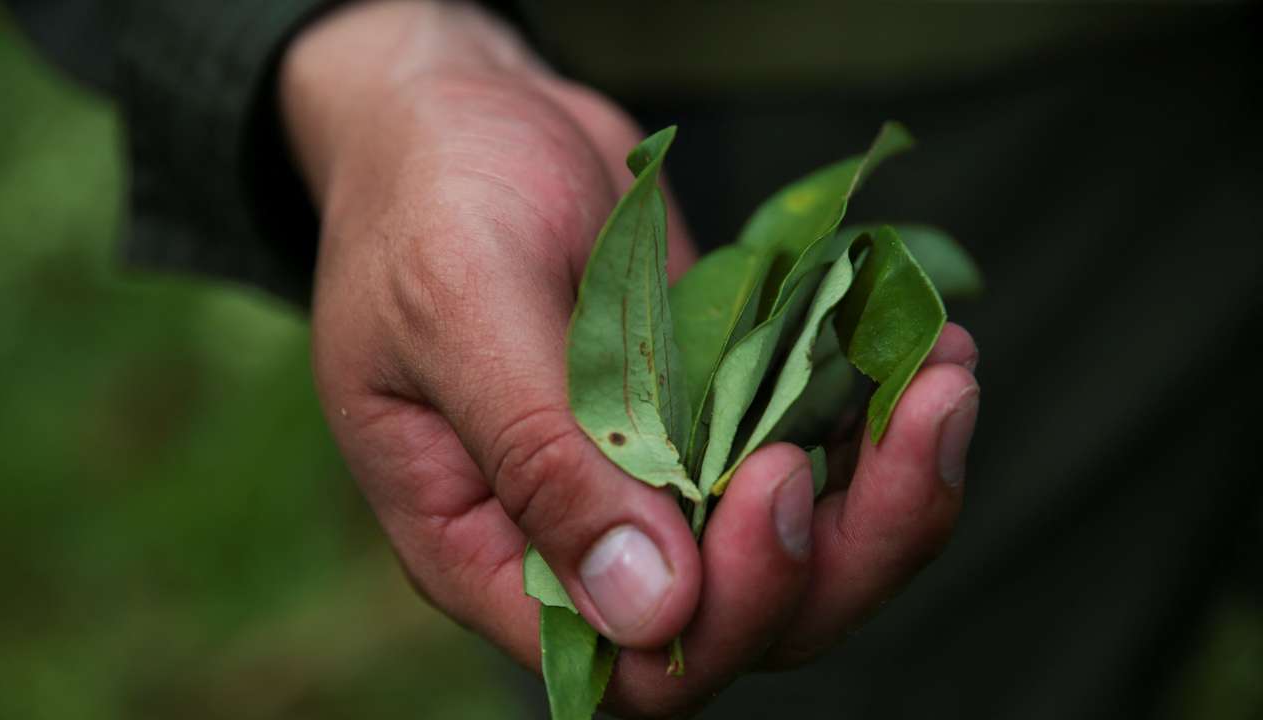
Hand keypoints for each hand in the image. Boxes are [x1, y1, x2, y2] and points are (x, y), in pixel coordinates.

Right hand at [281, 2, 979, 716]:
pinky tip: (922, 345)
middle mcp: (581, 537)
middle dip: (849, 543)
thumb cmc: (426, 196)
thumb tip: (649, 611)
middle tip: (921, 413)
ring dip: (893, 485)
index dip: (728, 609)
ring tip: (944, 374)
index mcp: (488, 547)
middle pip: (745, 625)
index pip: (628, 665)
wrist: (462, 113)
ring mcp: (658, 480)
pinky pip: (811, 461)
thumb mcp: (458, 305)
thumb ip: (542, 457)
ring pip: (800, 556)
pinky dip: (879, 421)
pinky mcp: (712, 416)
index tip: (775, 476)